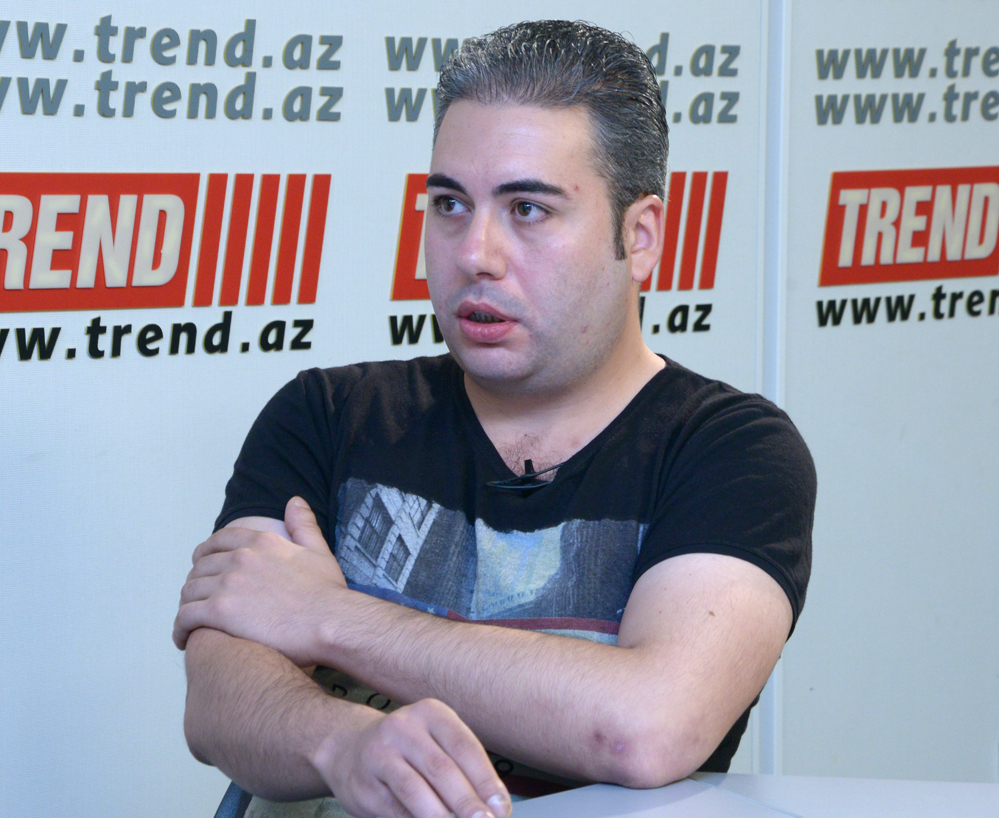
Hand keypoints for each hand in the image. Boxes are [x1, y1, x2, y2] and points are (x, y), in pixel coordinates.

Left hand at [174, 497, 345, 664]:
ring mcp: (227, 584)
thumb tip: (294, 501)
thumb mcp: (318, 551)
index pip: (219, 541)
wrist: (330, 623)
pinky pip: (185, 617)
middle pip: (200, 567)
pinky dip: (180, 628)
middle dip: (197, 584)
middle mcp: (240, 558)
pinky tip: (184, 639)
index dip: (206, 554)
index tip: (204, 568)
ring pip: (188, 591)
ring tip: (191, 624)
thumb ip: (303, 524)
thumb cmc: (327, 594)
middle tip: (200, 603)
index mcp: (261, 542)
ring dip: (187, 606)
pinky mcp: (219, 612)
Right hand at [320, 698, 510, 817]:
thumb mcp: (437, 743)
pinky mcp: (363, 784)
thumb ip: (463, 769)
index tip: (501, 809)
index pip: (465, 747)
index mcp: (431, 713)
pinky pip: (395, 810)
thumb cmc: (409, 749)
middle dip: (467, 802)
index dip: (486, 781)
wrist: (349, 748)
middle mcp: (403, 728)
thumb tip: (492, 807)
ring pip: (415, 790)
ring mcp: (379, 754)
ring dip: (441, 817)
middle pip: (441, 769)